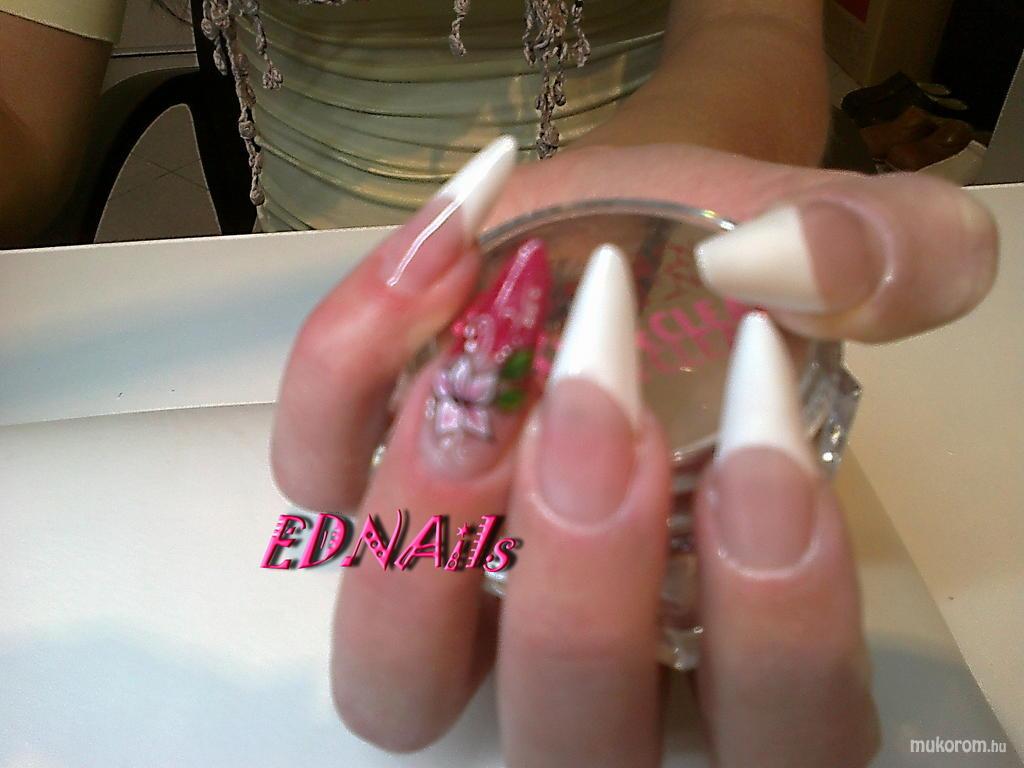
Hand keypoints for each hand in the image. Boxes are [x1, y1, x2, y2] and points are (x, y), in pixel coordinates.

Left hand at [270, 138, 996, 766]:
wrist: (640, 219)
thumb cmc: (742, 261)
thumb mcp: (850, 235)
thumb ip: (890, 253)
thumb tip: (805, 270)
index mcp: (736, 641)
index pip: (781, 730)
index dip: (779, 618)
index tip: (764, 421)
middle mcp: (584, 659)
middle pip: (565, 738)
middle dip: (581, 582)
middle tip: (599, 398)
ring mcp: (451, 598)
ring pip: (393, 673)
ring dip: (426, 522)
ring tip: (484, 355)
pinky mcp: (359, 500)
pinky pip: (312, 487)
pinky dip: (344, 380)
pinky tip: (436, 265)